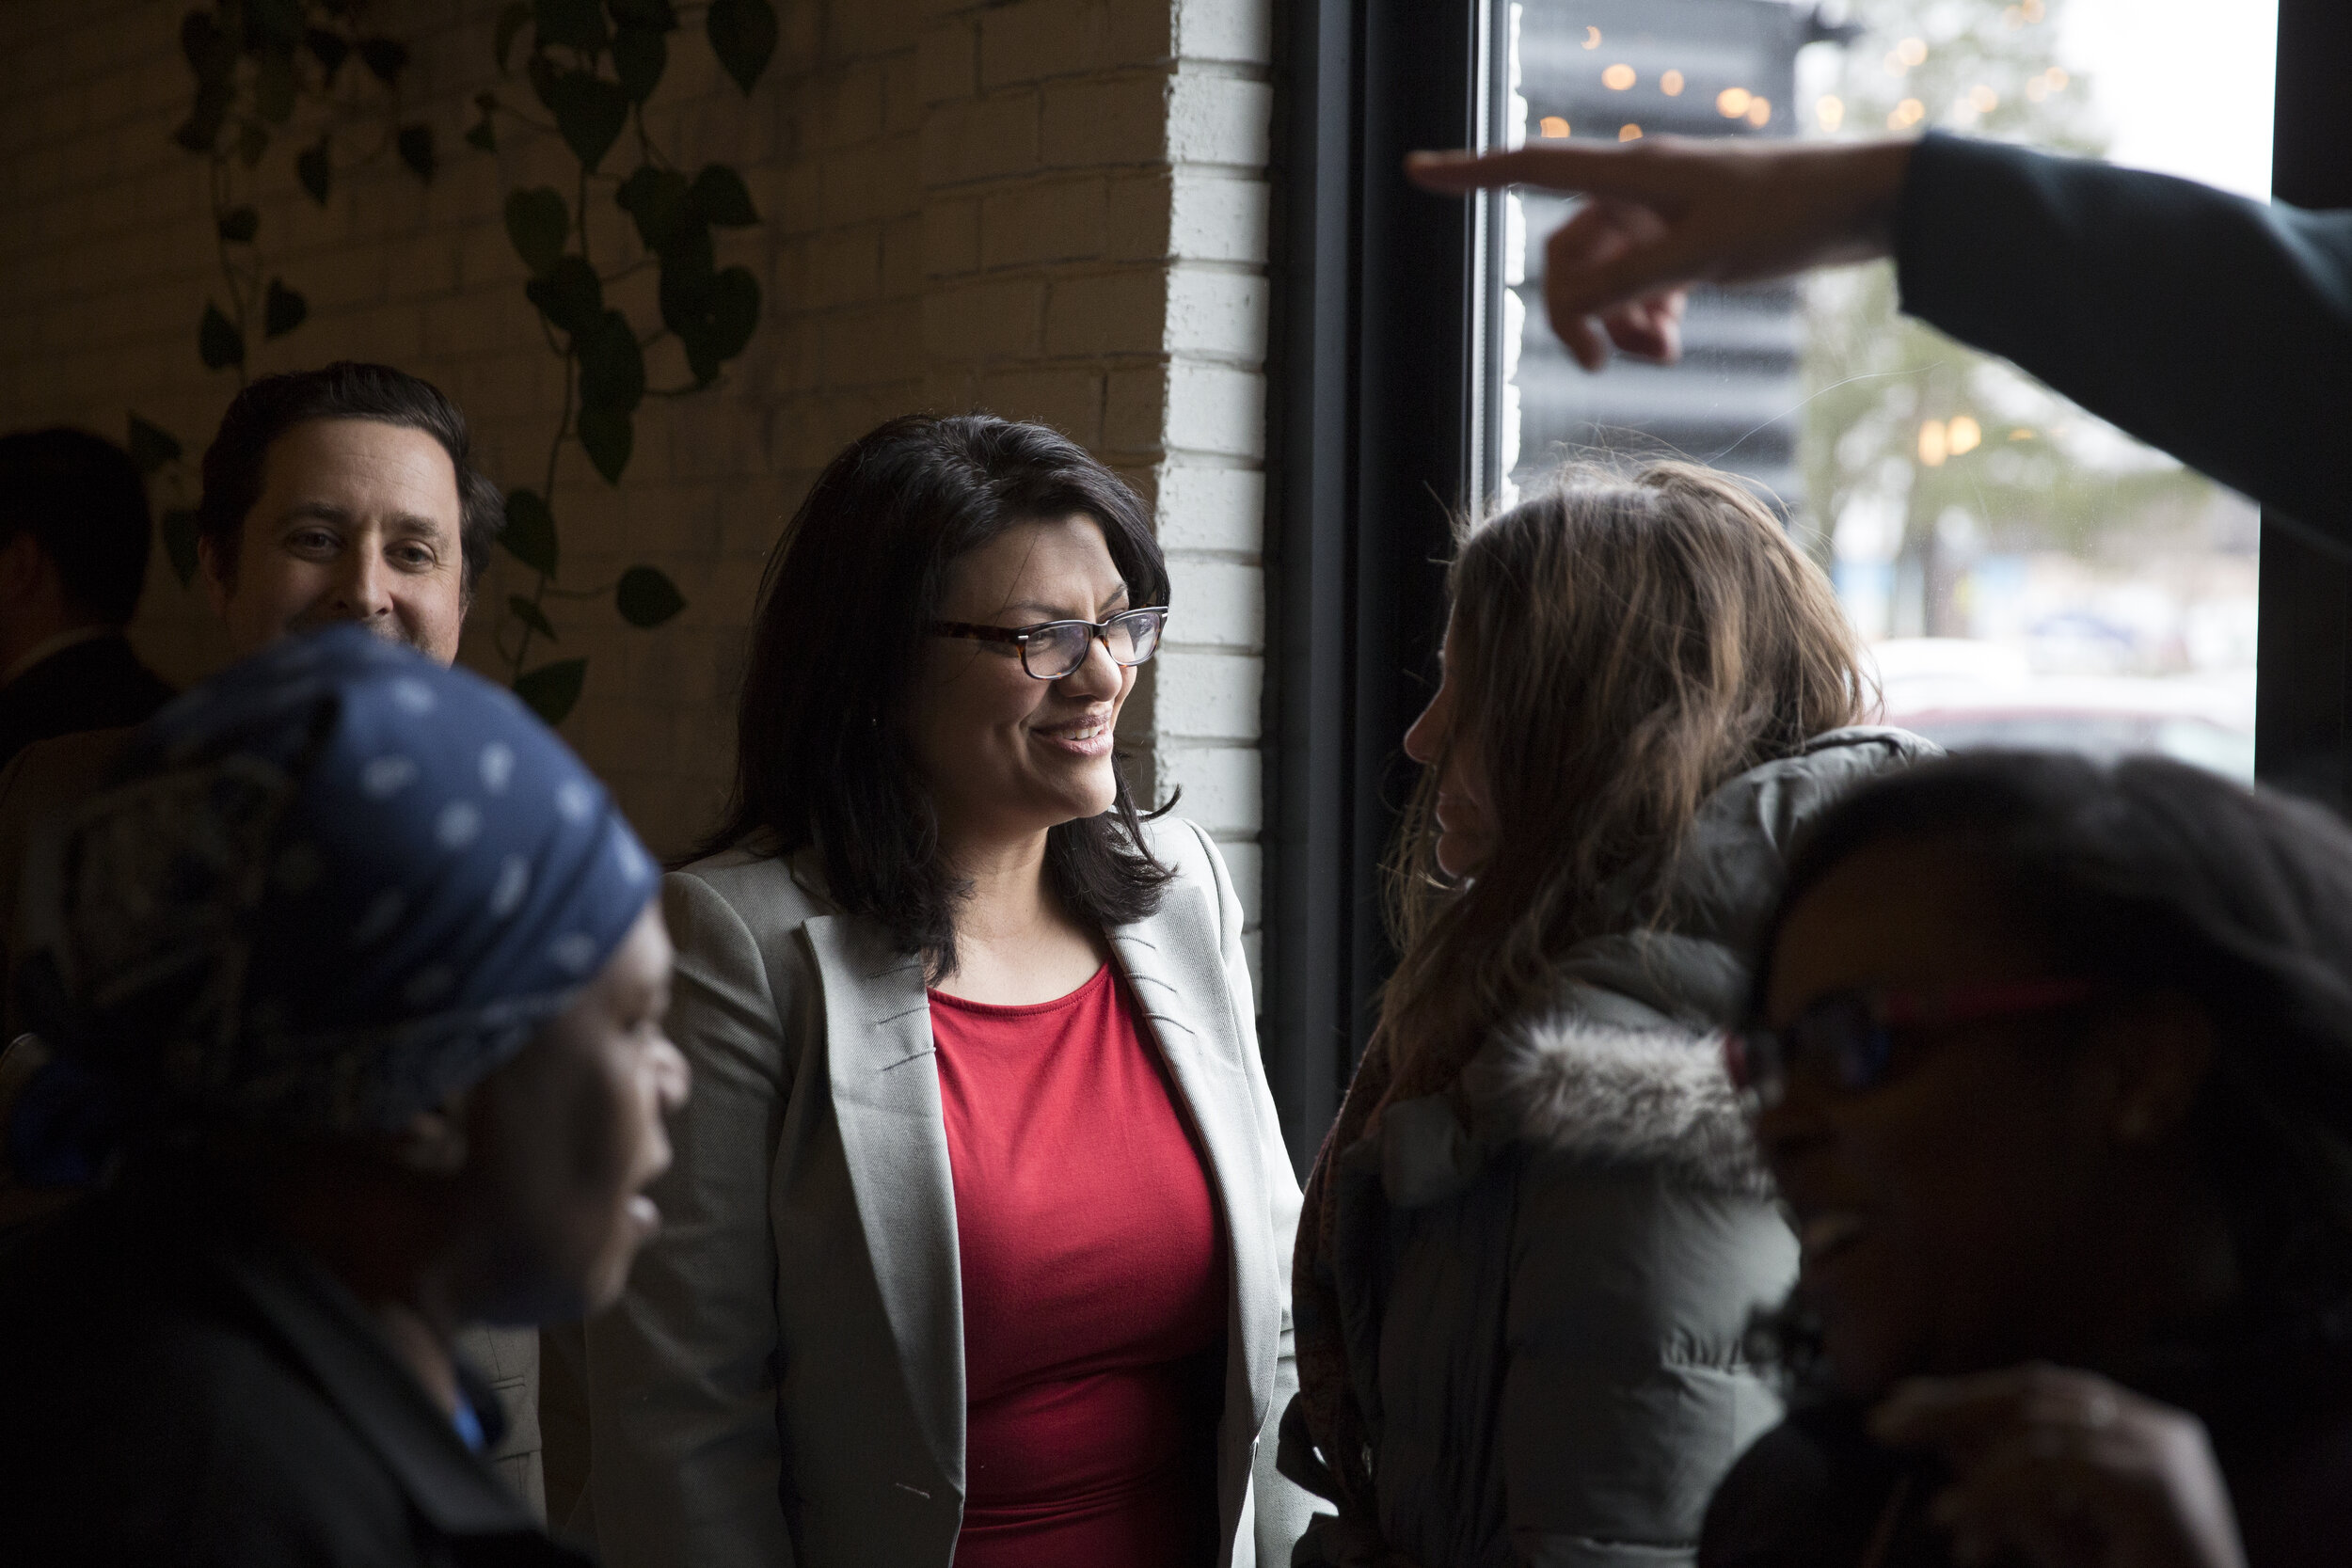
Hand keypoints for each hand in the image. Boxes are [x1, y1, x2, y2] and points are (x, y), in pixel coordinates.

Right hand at [1405, 137, 1916, 370]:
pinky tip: (1673, 338)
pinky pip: (1639, 284)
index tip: (1415, 171)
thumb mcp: (1700, 257)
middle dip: (1577, 311)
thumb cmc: (1788, 216)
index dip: (1470, 175)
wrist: (1868, 206)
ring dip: (1617, 322)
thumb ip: (1623, 284)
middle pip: (1567, 255)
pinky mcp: (1691, 239)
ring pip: (1604, 278)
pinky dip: (1645, 316)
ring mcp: (1663, 216)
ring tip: (1659, 354)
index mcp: (1631, 173)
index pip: (1530, 169)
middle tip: (1600, 364)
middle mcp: (1637, 190)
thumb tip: (1563, 308)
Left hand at [1870, 1364, 2247, 1567]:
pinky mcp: (2152, 1487)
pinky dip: (1992, 1492)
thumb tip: (1945, 1438)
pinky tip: (1951, 1516)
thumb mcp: (2059, 1532)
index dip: (1968, 1392)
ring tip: (1909, 1471)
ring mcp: (2161, 1452)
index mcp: (2141, 1429)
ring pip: (2038, 1428)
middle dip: (1951, 1404)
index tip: (1901, 1401)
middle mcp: (2158, 1429)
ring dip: (1964, 1451)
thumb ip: (2011, 1481)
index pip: (2042, 1389)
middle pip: (2036, 1391)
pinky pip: (2050, 1470)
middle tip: (1881, 1422)